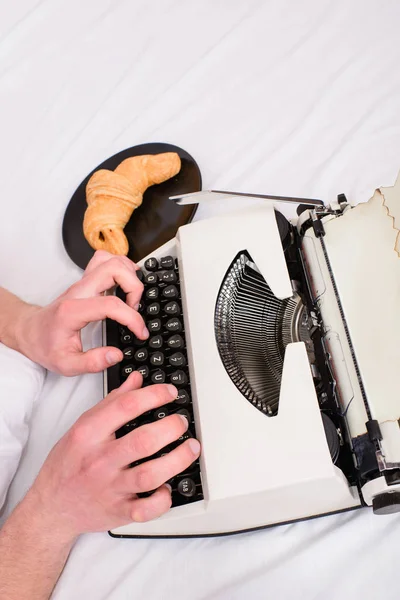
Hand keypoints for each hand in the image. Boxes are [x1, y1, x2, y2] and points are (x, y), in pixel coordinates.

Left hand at [14, 251, 146, 375]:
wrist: (30, 331)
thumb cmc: (45, 345)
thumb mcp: (66, 365)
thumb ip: (92, 362)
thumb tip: (116, 355)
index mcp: (73, 311)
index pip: (111, 305)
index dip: (132, 319)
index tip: (139, 332)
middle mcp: (78, 291)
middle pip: (113, 269)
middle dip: (134, 287)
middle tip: (135, 308)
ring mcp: (82, 283)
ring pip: (110, 259)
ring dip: (129, 274)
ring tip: (132, 297)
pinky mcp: (86, 281)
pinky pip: (106, 262)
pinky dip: (121, 269)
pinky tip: (125, 286)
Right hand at [26, 373, 200, 535]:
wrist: (52, 507)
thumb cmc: (68, 464)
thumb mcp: (83, 426)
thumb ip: (112, 402)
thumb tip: (136, 380)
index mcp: (89, 435)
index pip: (126, 407)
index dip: (154, 395)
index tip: (169, 393)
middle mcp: (100, 461)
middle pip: (143, 441)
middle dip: (171, 427)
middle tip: (182, 422)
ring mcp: (110, 488)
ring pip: (150, 475)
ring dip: (177, 460)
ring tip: (191, 448)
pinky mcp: (119, 512)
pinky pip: (146, 510)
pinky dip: (162, 499)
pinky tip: (169, 486)